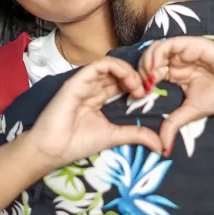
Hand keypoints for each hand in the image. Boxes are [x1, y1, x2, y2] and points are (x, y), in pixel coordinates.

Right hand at [23, 56, 163, 167]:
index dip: (138, 84)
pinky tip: (129, 81)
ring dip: (130, 72)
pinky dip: (118, 68)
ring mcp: (85, 82)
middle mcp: (93, 87)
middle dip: (138, 77)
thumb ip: (137, 135)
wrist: (52, 150)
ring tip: (140, 86)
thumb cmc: (77, 143)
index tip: (149, 96)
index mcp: (99, 98)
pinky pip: (100, 64)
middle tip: (149, 89)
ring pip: (111, 65)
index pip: (121, 83)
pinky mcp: (78, 80)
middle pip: (119, 72)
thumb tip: (161, 144)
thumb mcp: (114, 136)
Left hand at [139, 37, 213, 152]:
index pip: (150, 73)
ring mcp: (184, 51)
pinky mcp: (191, 44)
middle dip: (139, 74)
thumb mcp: (192, 112)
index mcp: (177, 74)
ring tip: (148, 80)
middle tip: (141, 90)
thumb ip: (173, 124)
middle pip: (148, 61)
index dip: (141, 83)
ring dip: (146, 64)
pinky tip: (156, 70)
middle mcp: (178, 61)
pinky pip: (168, 44)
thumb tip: (161, 148)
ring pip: (154, 50)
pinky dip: (157, 55)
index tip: (139, 98)